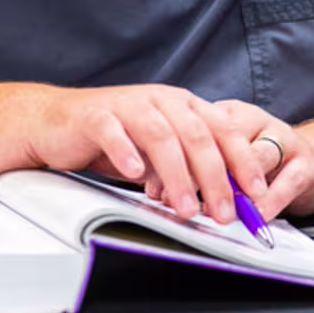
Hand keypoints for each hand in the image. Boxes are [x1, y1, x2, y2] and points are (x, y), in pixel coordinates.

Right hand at [21, 85, 313, 226]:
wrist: (56, 123)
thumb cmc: (112, 138)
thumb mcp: (158, 153)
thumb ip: (188, 169)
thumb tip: (223, 201)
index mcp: (181, 105)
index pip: (223, 129)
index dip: (244, 160)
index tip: (257, 193)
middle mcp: (159, 100)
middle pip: (197, 135)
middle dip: (215, 177)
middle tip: (224, 212)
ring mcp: (127, 105)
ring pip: (161, 136)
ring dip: (178, 175)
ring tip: (187, 208)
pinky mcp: (96, 115)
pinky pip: (114, 132)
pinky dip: (127, 153)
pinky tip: (136, 175)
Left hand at [143, 99, 313, 221]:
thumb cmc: (260, 165)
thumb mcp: (226, 160)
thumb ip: (196, 168)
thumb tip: (158, 186)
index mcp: (229, 114)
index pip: (198, 130)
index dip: (175, 160)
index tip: (157, 188)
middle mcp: (255, 120)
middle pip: (224, 142)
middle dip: (201, 175)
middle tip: (183, 201)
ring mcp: (283, 139)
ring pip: (255, 158)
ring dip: (235, 188)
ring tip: (219, 211)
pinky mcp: (306, 163)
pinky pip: (286, 181)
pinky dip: (269, 201)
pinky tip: (255, 216)